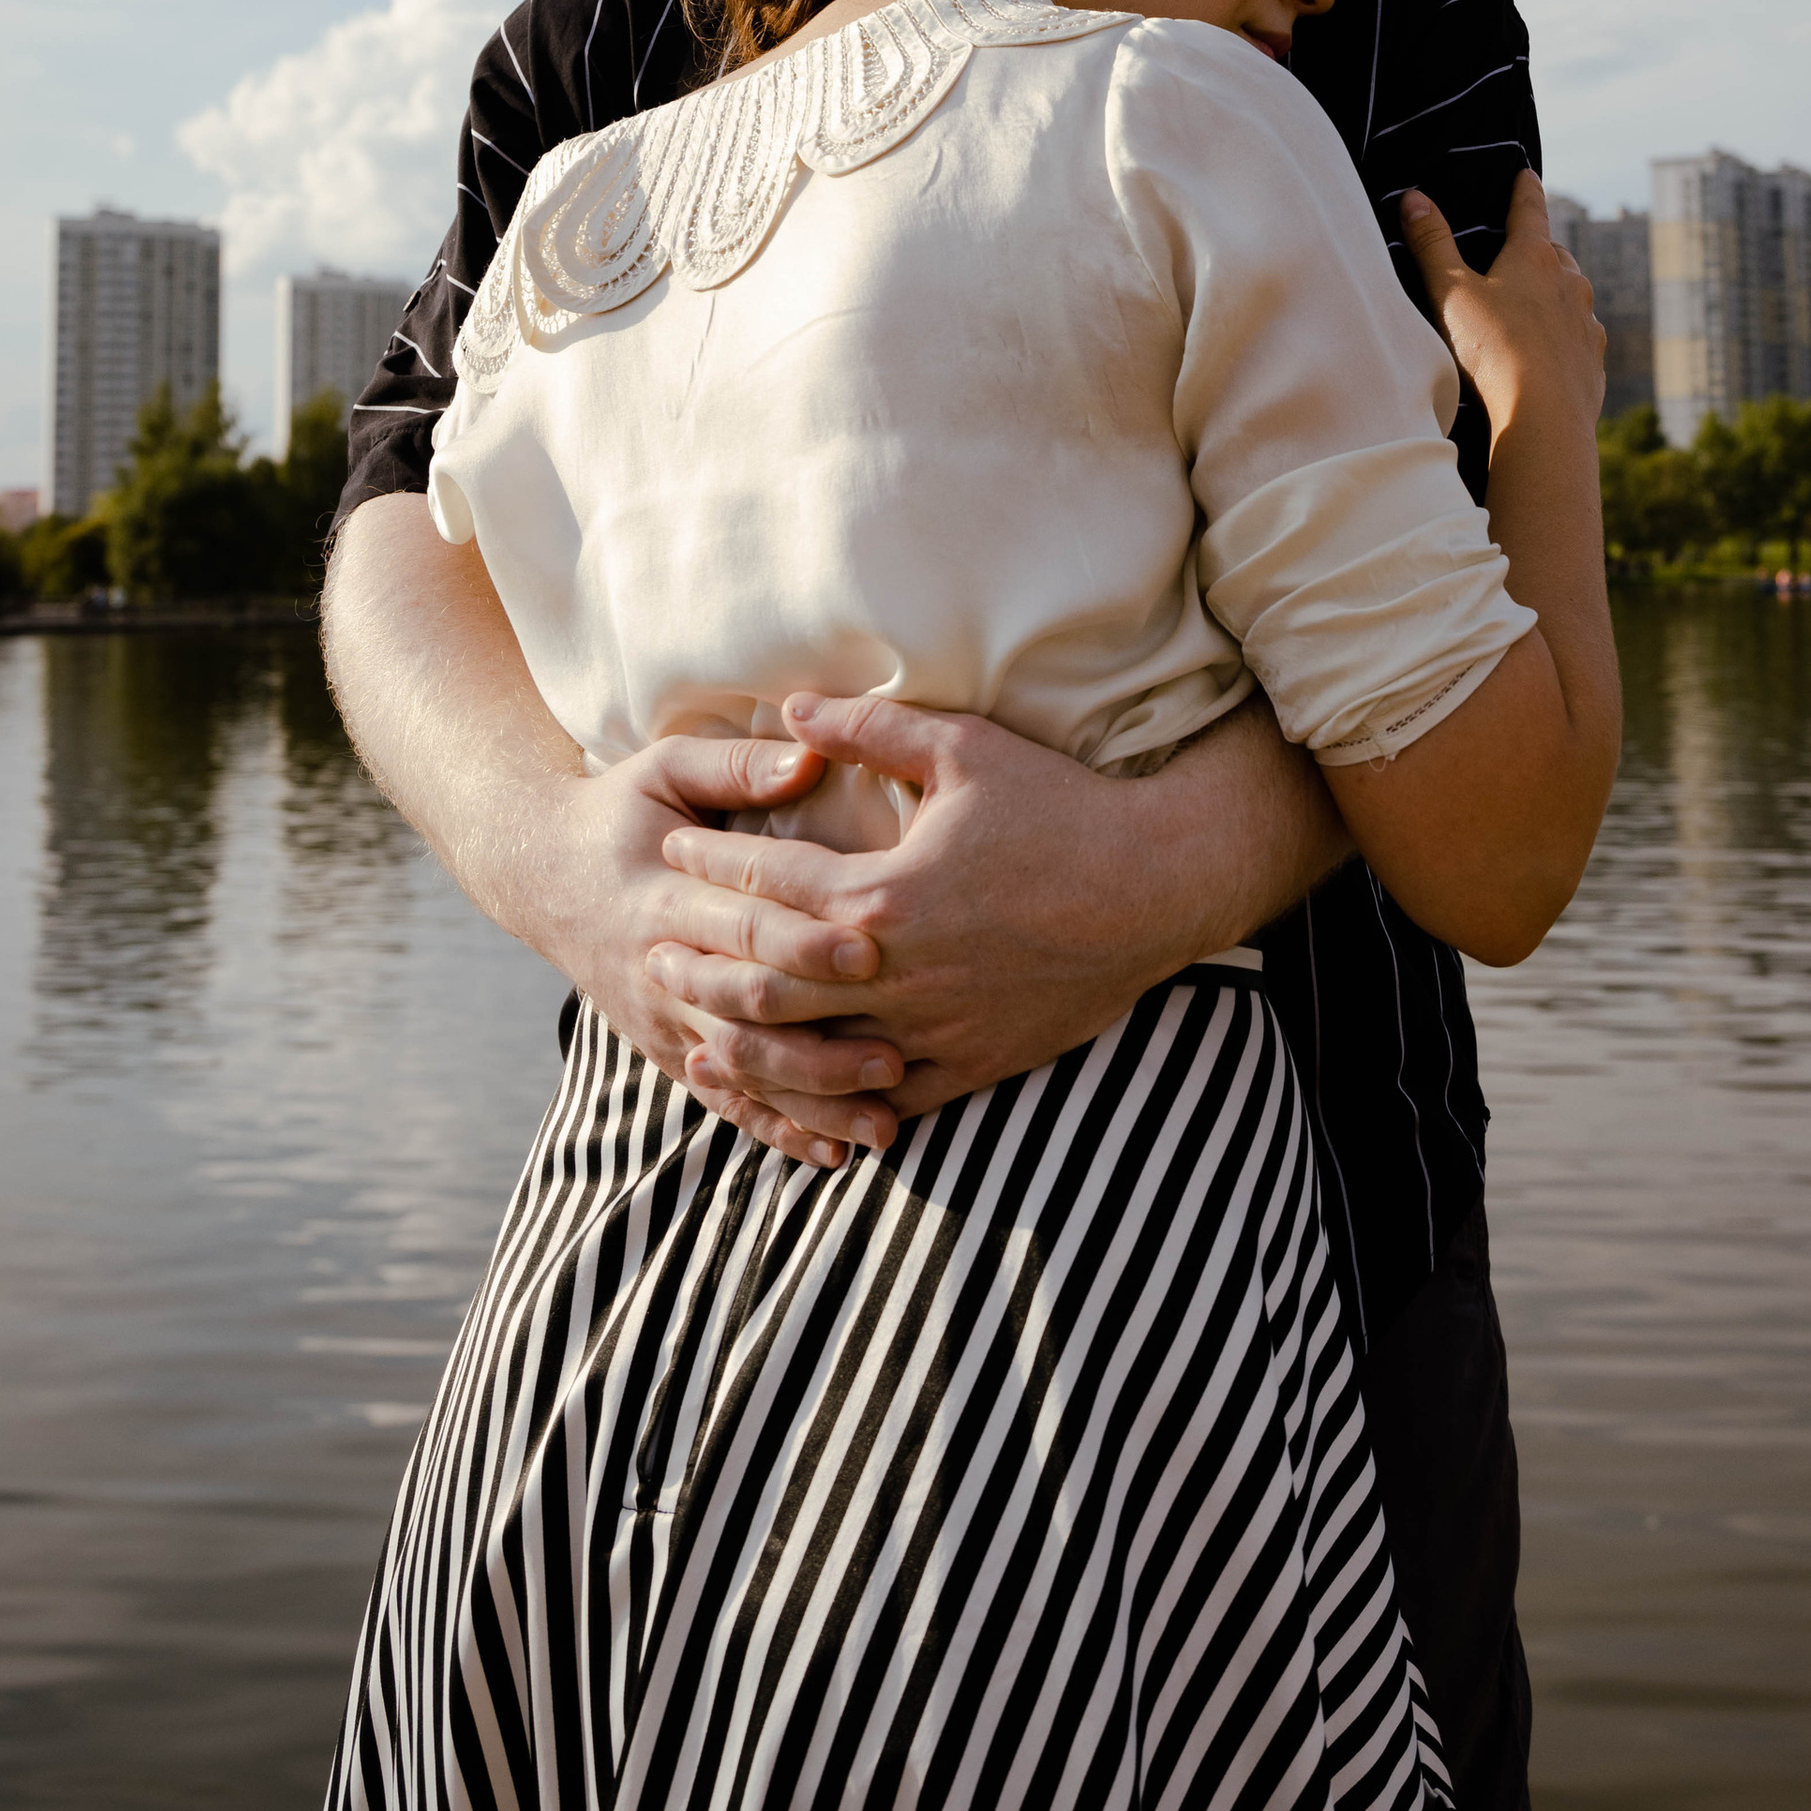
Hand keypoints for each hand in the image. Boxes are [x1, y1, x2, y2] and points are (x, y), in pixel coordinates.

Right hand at [502, 730, 911, 1152]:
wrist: (540, 876)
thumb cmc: (620, 810)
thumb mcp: (663, 768)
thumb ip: (735, 764)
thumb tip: (810, 755)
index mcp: (664, 897)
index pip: (742, 925)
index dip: (804, 939)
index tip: (872, 948)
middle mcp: (661, 972)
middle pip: (748, 1013)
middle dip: (822, 1038)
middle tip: (898, 1053)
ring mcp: (663, 1022)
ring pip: (744, 1074)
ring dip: (814, 1102)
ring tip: (885, 1124)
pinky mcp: (670, 1053)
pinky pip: (728, 1102)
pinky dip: (781, 1130)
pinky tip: (837, 1155)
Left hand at [648, 692, 1254, 1159]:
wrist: (1157, 888)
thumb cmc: (1062, 809)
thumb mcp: (965, 749)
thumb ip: (868, 729)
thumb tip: (786, 708)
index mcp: (884, 895)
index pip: (767, 884)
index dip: (710, 864)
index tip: (673, 848)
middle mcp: (896, 973)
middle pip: (766, 980)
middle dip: (701, 965)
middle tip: (653, 952)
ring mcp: (932, 1030)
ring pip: (812, 1055)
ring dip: (747, 1045)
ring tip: (697, 1035)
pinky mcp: (970, 1065)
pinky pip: (883, 1101)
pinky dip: (831, 1101)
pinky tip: (798, 1095)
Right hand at [1401, 168, 1605, 442]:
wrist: (1544, 416)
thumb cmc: (1493, 350)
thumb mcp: (1450, 293)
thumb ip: (1431, 244)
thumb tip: (1414, 198)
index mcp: (1534, 257)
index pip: (1530, 209)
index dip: (1525, 189)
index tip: (1527, 173)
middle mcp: (1569, 282)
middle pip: (1554, 253)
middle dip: (1537, 249)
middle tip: (1517, 252)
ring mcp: (1586, 322)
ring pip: (1571, 295)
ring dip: (1553, 294)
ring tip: (1530, 306)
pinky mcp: (1593, 360)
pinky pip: (1579, 336)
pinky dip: (1564, 335)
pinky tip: (1547, 352)